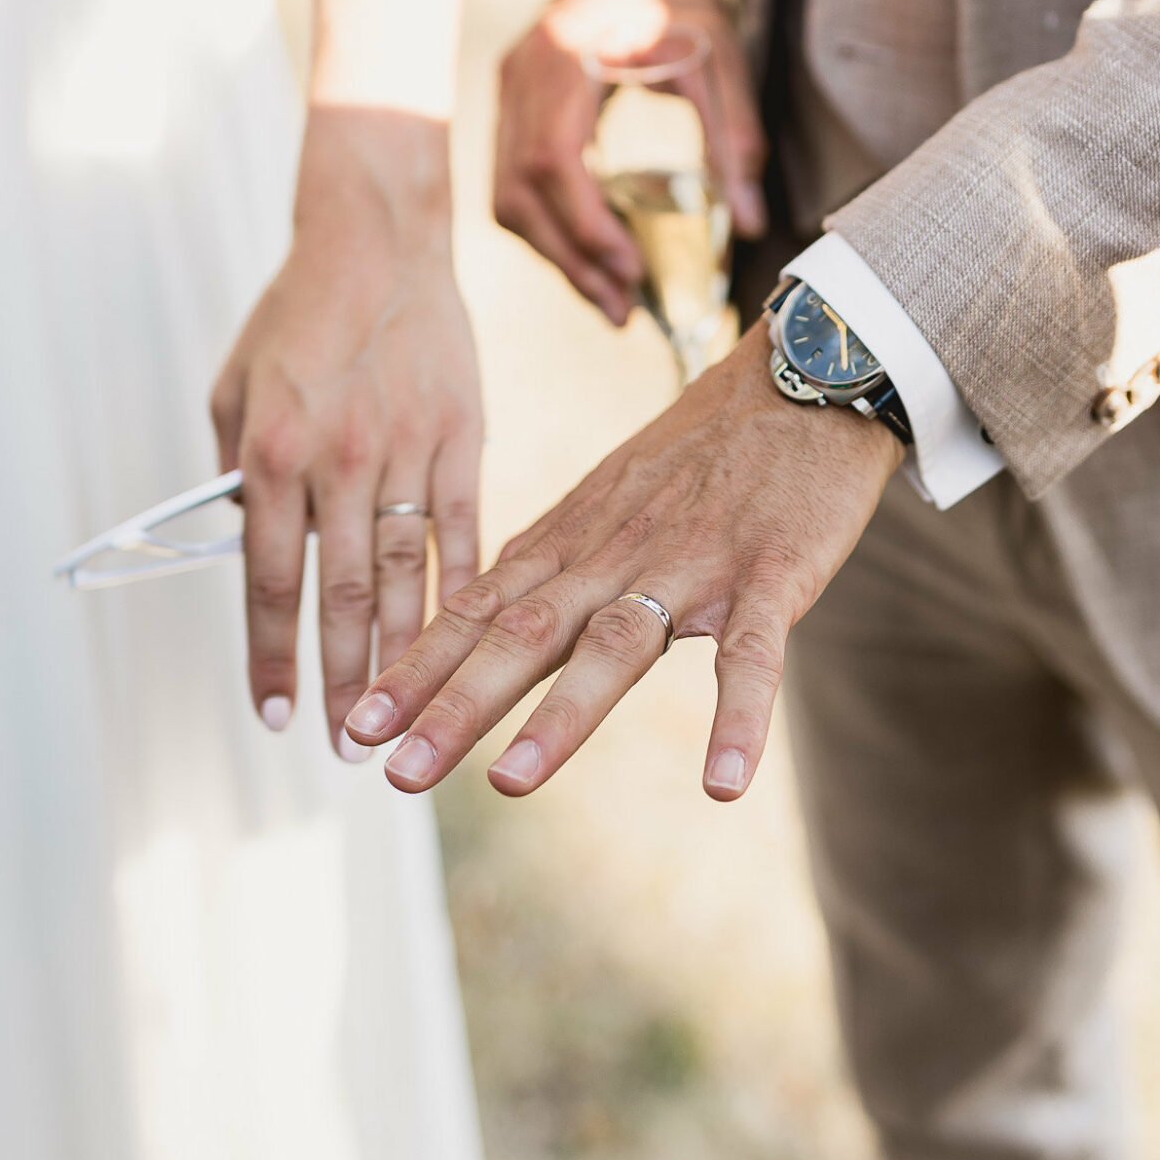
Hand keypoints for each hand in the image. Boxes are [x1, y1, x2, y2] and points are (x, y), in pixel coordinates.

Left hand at [211, 106, 481, 753]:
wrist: (377, 239)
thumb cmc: (296, 313)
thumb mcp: (234, 387)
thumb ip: (236, 474)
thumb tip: (248, 552)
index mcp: (274, 450)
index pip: (270, 581)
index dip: (270, 656)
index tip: (271, 714)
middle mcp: (341, 459)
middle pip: (342, 596)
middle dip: (339, 680)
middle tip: (344, 747)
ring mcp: (409, 449)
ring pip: (408, 576)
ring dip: (400, 656)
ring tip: (398, 717)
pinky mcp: (463, 436)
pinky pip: (463, 531)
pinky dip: (461, 593)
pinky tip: (460, 644)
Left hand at [342, 322, 899, 798]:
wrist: (803, 375)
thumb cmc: (704, 449)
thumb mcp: (607, 497)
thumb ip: (550, 562)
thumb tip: (473, 616)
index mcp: (575, 540)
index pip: (479, 611)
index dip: (416, 669)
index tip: (356, 725)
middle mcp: (618, 553)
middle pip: (524, 633)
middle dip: (454, 704)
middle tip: (394, 771)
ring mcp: (694, 563)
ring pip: (617, 644)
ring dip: (561, 717)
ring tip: (507, 784)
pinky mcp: (773, 573)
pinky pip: (753, 656)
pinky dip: (740, 720)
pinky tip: (724, 785)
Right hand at [494, 0, 767, 325]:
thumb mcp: (717, 56)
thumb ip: (733, 136)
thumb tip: (747, 222)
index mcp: (563, 56)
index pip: (552, 159)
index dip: (583, 225)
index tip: (626, 271)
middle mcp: (519, 75)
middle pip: (518, 190)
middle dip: (568, 258)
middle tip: (619, 310)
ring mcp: (506, 90)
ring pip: (506, 194)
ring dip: (553, 253)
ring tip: (608, 295)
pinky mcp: (512, 105)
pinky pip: (513, 180)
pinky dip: (547, 225)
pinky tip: (588, 252)